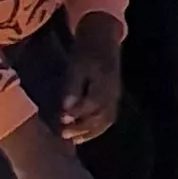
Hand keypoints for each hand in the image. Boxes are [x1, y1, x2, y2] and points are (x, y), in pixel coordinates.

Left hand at [60, 18, 123, 144]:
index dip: (78, 114)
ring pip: (105, 121)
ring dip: (88, 132)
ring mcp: (115, 97)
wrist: (103, 38)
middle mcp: (113, 93)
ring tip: (71, 140)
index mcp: (105, 81)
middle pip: (101, 117)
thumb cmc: (87, 50)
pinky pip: (107, 119)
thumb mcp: (77, 65)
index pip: (93, 104)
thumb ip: (72, 87)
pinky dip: (94, 130)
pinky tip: (80, 136)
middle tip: (63, 134)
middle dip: (82, 128)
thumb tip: (66, 108)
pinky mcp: (113, 100)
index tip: (61, 120)